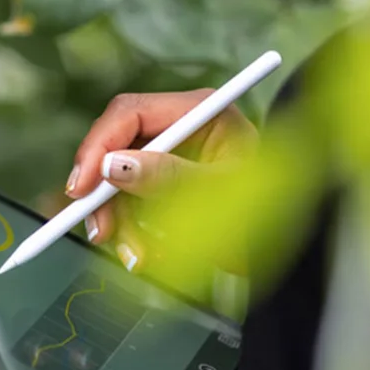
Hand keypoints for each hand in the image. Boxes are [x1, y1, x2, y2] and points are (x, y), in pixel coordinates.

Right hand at [68, 90, 258, 272]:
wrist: (288, 249)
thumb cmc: (268, 213)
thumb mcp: (219, 194)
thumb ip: (169, 177)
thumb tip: (115, 167)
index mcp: (201, 112)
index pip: (130, 113)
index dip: (98, 147)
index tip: (81, 188)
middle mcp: (181, 129)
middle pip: (116, 149)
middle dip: (104, 195)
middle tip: (101, 233)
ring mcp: (171, 159)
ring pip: (118, 185)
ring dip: (121, 224)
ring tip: (140, 257)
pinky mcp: (164, 188)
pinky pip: (131, 207)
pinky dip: (133, 233)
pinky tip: (150, 254)